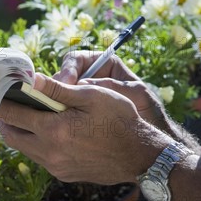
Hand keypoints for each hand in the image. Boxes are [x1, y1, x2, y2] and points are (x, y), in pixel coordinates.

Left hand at [0, 73, 171, 183]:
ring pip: (24, 149)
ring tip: (26, 116)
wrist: (140, 156)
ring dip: (20, 132)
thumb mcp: (91, 96)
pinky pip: (39, 158)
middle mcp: (49, 152)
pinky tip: (46, 132)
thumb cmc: (120, 120)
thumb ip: (57, 89)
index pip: (13, 115)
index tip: (0, 91)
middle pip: (11, 135)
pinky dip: (35, 144)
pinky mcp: (63, 174)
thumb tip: (30, 79)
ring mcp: (55, 166)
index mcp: (54, 130)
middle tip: (8, 104)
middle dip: (6, 119)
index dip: (3, 102)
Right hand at [54, 51, 169, 130]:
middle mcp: (89, 79)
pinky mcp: (75, 114)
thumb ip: (114, 86)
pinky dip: (57, 115)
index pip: (78, 60)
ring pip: (58, 95)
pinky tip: (58, 122)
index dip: (68, 69)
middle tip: (54, 100)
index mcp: (104, 66)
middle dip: (56, 87)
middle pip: (63, 77)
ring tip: (55, 113)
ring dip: (54, 102)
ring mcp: (80, 98)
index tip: (67, 83)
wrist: (146, 140)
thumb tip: (83, 84)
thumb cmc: (147, 112)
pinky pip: (61, 111)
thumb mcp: (136, 95)